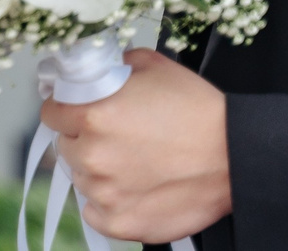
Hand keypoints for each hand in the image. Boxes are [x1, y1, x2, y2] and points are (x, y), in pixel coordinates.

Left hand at [43, 49, 230, 242]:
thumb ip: (114, 65)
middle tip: (114, 136)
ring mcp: (105, 193)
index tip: (76, 111)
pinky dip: (107, 202)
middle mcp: (93, 155)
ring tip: (131, 161)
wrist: (237, 156)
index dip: (64, 108)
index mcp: (93, 115)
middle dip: (82, 138)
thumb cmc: (199, 111)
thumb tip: (97, 67)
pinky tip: (131, 187)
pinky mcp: (121, 222)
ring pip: (81, 178)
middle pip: (65, 146)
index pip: (50, 113)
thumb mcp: (153, 66)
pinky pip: (94, 212)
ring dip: (96, 170)